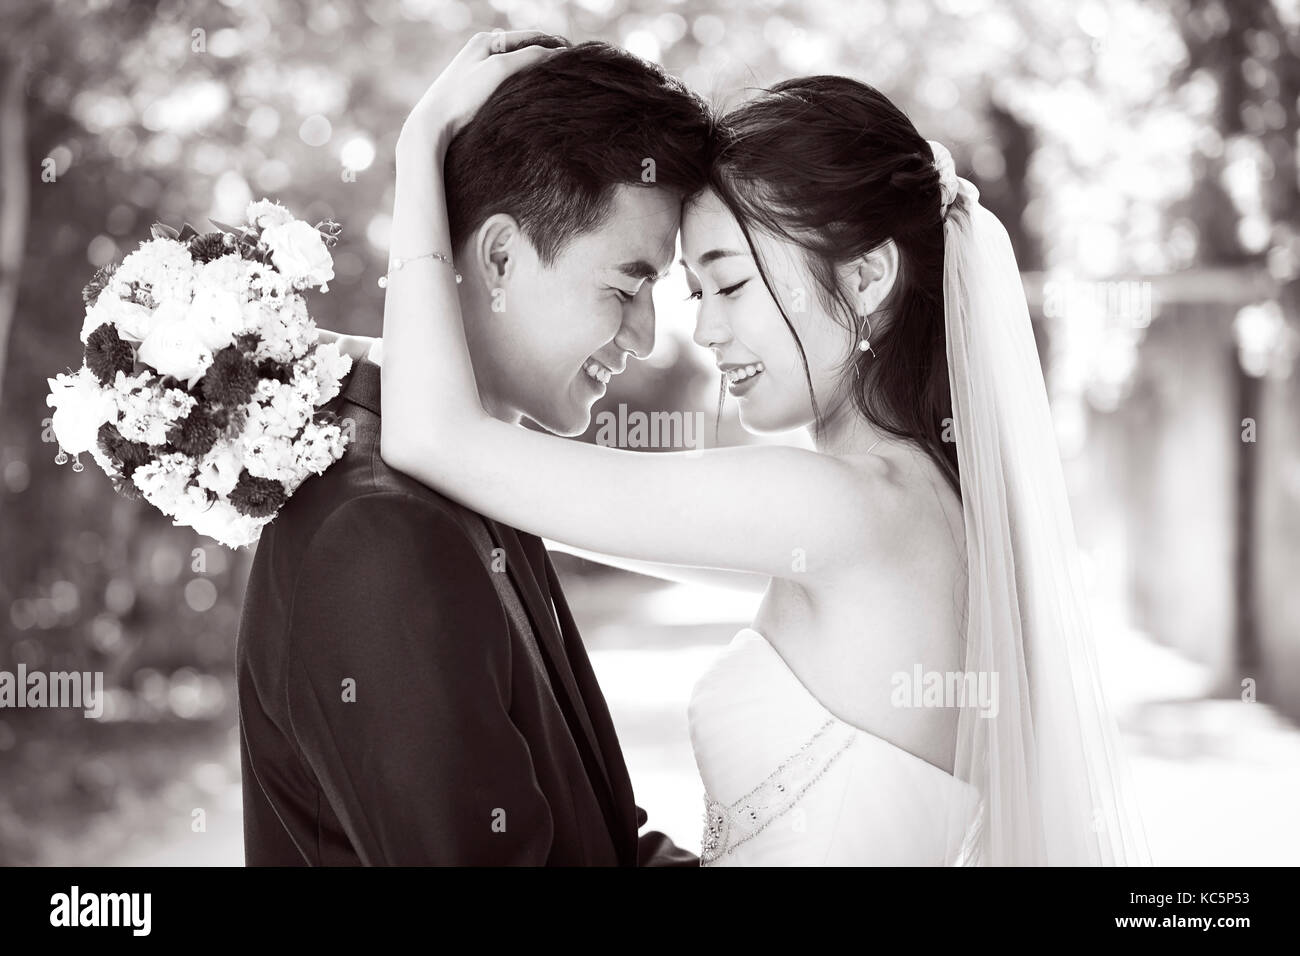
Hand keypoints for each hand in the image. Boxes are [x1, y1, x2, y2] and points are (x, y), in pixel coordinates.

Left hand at [399, 30, 563, 154]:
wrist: (432, 126)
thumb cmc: (462, 95)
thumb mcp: (500, 69)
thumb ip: (529, 57)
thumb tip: (557, 53)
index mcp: (485, 40)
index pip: (531, 37)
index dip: (554, 47)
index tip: (575, 60)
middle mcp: (482, 53)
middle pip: (525, 53)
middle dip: (546, 62)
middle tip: (569, 76)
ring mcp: (481, 74)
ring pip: (518, 72)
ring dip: (536, 78)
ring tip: (556, 89)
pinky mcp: (479, 95)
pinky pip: (510, 88)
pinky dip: (524, 91)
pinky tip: (534, 103)